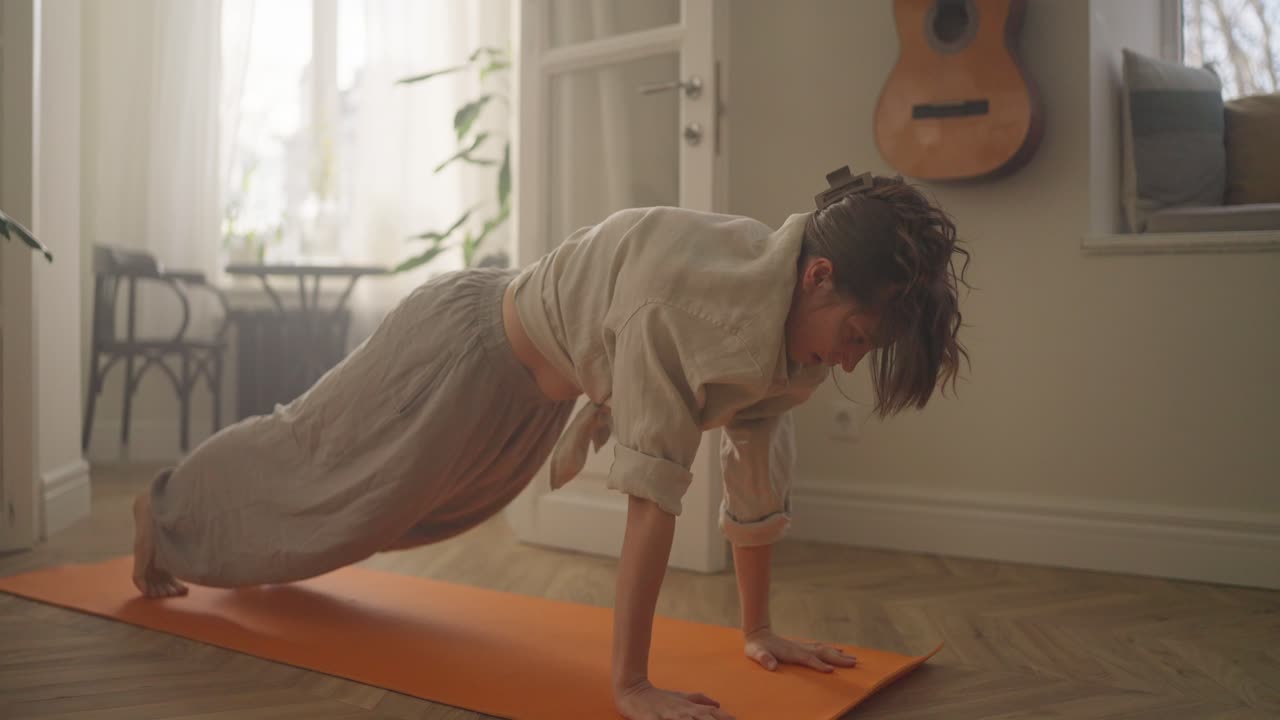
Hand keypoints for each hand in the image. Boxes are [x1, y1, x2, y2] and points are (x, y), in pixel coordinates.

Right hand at [615, 680, 735, 719]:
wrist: (634, 691)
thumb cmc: (660, 698)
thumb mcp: (681, 697)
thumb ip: (699, 700)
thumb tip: (718, 704)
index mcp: (690, 707)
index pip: (713, 714)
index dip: (725, 718)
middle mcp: (683, 711)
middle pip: (705, 718)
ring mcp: (669, 716)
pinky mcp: (654, 719)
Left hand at [743, 628, 857, 672]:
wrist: (758, 633)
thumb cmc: (756, 647)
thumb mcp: (755, 653)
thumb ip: (763, 659)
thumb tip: (771, 666)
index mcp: (791, 652)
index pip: (807, 659)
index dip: (818, 664)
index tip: (831, 670)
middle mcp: (799, 648)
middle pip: (821, 653)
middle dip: (837, 659)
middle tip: (853, 662)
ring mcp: (801, 646)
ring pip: (823, 650)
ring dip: (837, 654)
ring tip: (853, 658)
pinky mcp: (802, 647)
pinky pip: (819, 648)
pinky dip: (830, 650)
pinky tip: (838, 651)